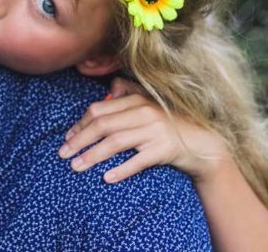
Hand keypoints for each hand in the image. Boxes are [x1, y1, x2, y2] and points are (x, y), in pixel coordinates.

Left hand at [58, 77, 228, 182]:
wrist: (204, 143)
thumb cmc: (171, 123)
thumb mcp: (150, 104)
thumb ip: (129, 93)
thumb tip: (108, 91)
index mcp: (137, 100)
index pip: (99, 110)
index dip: (80, 124)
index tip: (67, 138)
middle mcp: (144, 112)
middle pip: (103, 125)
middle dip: (79, 140)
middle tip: (63, 154)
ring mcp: (155, 131)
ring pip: (116, 142)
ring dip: (93, 155)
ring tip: (76, 167)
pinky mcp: (165, 150)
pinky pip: (139, 160)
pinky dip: (122, 169)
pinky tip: (106, 178)